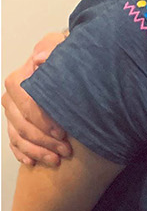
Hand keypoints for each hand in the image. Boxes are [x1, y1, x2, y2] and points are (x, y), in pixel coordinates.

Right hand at [5, 31, 72, 167]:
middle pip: (21, 124)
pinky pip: (13, 141)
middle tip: (66, 150)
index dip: (41, 119)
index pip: (24, 102)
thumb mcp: (63, 47)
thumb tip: (39, 59)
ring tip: (56, 160)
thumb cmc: (67, 57)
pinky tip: (32, 162)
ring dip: (36, 151)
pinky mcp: (17, 123)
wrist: (70, 65)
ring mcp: (12, 112)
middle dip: (43, 140)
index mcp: (20, 79)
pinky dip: (22, 153)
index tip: (61, 132)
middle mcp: (12, 97)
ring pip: (17, 136)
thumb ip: (51, 48)